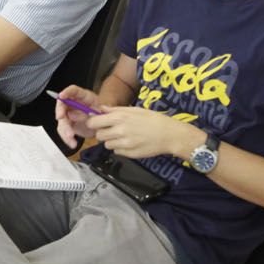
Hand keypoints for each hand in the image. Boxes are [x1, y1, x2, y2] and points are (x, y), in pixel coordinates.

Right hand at [52, 85, 105, 146]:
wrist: (103, 124)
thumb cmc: (102, 114)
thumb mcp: (101, 112)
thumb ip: (92, 112)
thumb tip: (80, 115)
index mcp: (83, 96)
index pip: (73, 90)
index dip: (66, 92)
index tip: (61, 96)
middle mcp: (73, 104)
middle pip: (62, 105)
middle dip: (60, 112)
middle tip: (61, 118)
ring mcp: (69, 115)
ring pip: (62, 121)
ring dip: (64, 129)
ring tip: (71, 138)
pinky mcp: (68, 125)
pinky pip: (64, 132)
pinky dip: (67, 138)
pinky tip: (72, 143)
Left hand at [85, 107, 200, 160]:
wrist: (169, 134)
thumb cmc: (153, 119)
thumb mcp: (135, 109)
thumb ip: (115, 110)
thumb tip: (100, 109)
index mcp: (120, 117)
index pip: (94, 122)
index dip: (93, 123)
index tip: (97, 123)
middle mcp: (120, 131)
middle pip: (98, 135)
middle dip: (103, 133)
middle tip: (112, 130)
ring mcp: (124, 144)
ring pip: (107, 144)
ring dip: (112, 141)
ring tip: (124, 136)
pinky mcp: (129, 154)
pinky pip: (116, 151)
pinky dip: (120, 148)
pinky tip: (130, 143)